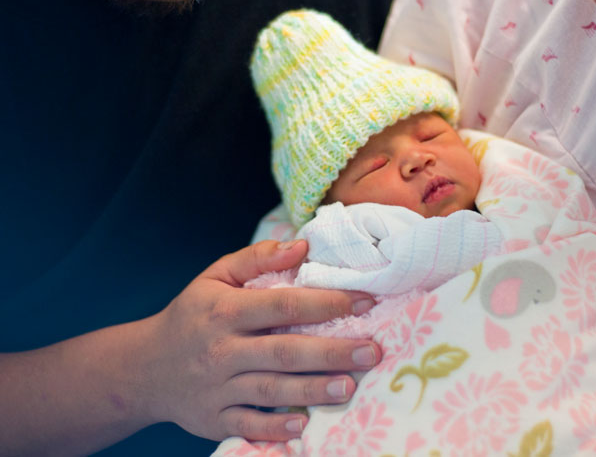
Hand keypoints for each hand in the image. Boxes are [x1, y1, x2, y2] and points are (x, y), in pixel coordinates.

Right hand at [143, 239, 379, 441]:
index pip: (283, 304)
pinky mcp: (213, 420)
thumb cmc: (192, 314)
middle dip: (332, 352)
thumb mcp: (215, 276)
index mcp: (225, 310)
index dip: (326, 302)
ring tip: (350, 386)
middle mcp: (221, 350)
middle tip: (372, 351)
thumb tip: (302, 246)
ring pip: (271, 390)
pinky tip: (304, 424)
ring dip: (313, 389)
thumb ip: (257, 257)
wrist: (143, 368)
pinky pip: (247, 426)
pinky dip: (274, 429)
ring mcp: (217, 389)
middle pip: (284, 351)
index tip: (364, 301)